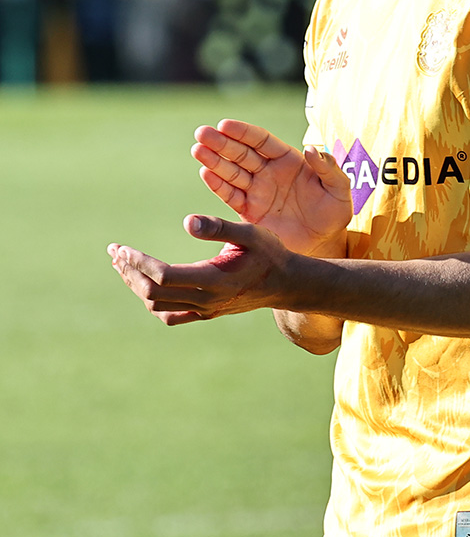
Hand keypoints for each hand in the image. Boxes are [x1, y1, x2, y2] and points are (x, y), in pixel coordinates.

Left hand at [108, 213, 289, 326]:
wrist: (287, 283)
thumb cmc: (270, 253)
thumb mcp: (250, 232)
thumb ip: (219, 227)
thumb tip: (186, 221)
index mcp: (213, 279)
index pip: (163, 276)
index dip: (139, 263)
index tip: (122, 248)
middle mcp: (206, 300)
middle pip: (153, 293)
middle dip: (129, 272)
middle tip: (115, 252)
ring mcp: (205, 310)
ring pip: (157, 306)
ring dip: (137, 285)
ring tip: (123, 265)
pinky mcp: (206, 313)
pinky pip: (171, 315)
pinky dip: (153, 302)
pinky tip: (145, 285)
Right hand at [191, 120, 351, 255]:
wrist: (323, 244)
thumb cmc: (333, 213)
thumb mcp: (339, 190)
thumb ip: (329, 169)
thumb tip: (312, 149)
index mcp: (288, 160)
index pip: (261, 141)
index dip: (243, 132)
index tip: (224, 125)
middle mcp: (268, 172)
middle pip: (241, 153)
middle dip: (221, 143)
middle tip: (201, 133)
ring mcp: (257, 191)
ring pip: (232, 172)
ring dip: (214, 161)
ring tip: (197, 150)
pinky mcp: (249, 211)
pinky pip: (231, 196)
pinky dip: (218, 185)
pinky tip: (205, 173)